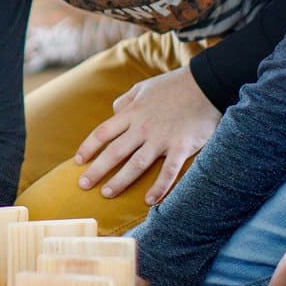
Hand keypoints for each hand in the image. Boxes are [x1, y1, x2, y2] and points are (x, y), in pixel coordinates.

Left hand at [73, 65, 221, 205]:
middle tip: (83, 185)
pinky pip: (168, 171)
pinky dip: (159, 188)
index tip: (78, 161)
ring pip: (135, 165)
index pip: (102, 133)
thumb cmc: (173, 86)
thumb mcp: (143, 88)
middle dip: (96, 170)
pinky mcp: (182, 147)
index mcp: (132, 113)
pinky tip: (149, 201)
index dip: (88, 148)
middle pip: (114, 152)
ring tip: (106, 194)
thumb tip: (114, 112)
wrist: (207, 84)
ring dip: (119, 181)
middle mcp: (142, 128)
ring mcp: (162, 139)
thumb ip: (126, 101)